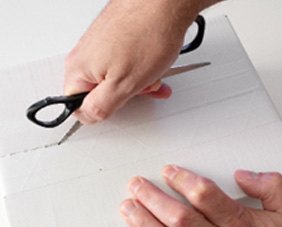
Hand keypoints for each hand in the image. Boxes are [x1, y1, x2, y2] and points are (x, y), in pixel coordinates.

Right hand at [64, 0, 205, 123]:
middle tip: (139, 90)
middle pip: (99, 93)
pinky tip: (152, 67)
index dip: (100, 112)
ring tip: (151, 76)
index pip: (78, 107)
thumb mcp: (122, 86)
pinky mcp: (113, 40)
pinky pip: (123, 65)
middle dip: (123, 96)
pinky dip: (138, 70)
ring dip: (135, 84)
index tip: (117, 107)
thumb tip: (88, 116)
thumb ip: (100, 107)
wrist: (165, 2)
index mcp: (79, 69)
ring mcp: (100, 46)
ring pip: (114, 79)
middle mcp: (85, 56)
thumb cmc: (147, 35)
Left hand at [120, 166, 281, 226]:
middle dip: (153, 200)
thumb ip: (270, 188)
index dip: (183, 180)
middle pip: (180, 218)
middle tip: (137, 185)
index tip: (168, 171)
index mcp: (241, 226)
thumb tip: (244, 175)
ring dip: (146, 225)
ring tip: (128, 209)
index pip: (205, 196)